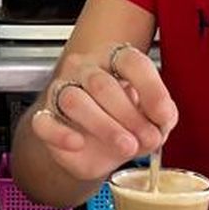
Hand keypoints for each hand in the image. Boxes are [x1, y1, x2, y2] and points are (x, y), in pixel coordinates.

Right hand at [27, 43, 177, 182]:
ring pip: (74, 100)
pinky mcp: (45, 119)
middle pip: (102, 83)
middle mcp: (85, 69)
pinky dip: (61, 134)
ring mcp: (61, 91)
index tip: (164, 116)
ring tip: (125, 146)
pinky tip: (78, 143)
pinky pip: (45, 123)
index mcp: (114, 59)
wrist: (95, 149)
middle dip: (129, 115)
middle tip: (147, 138)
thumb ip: (161, 116)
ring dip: (104, 126)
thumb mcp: (151, 119)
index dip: (151, 89)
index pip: (130, 61)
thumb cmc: (123, 123)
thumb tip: (162, 120)